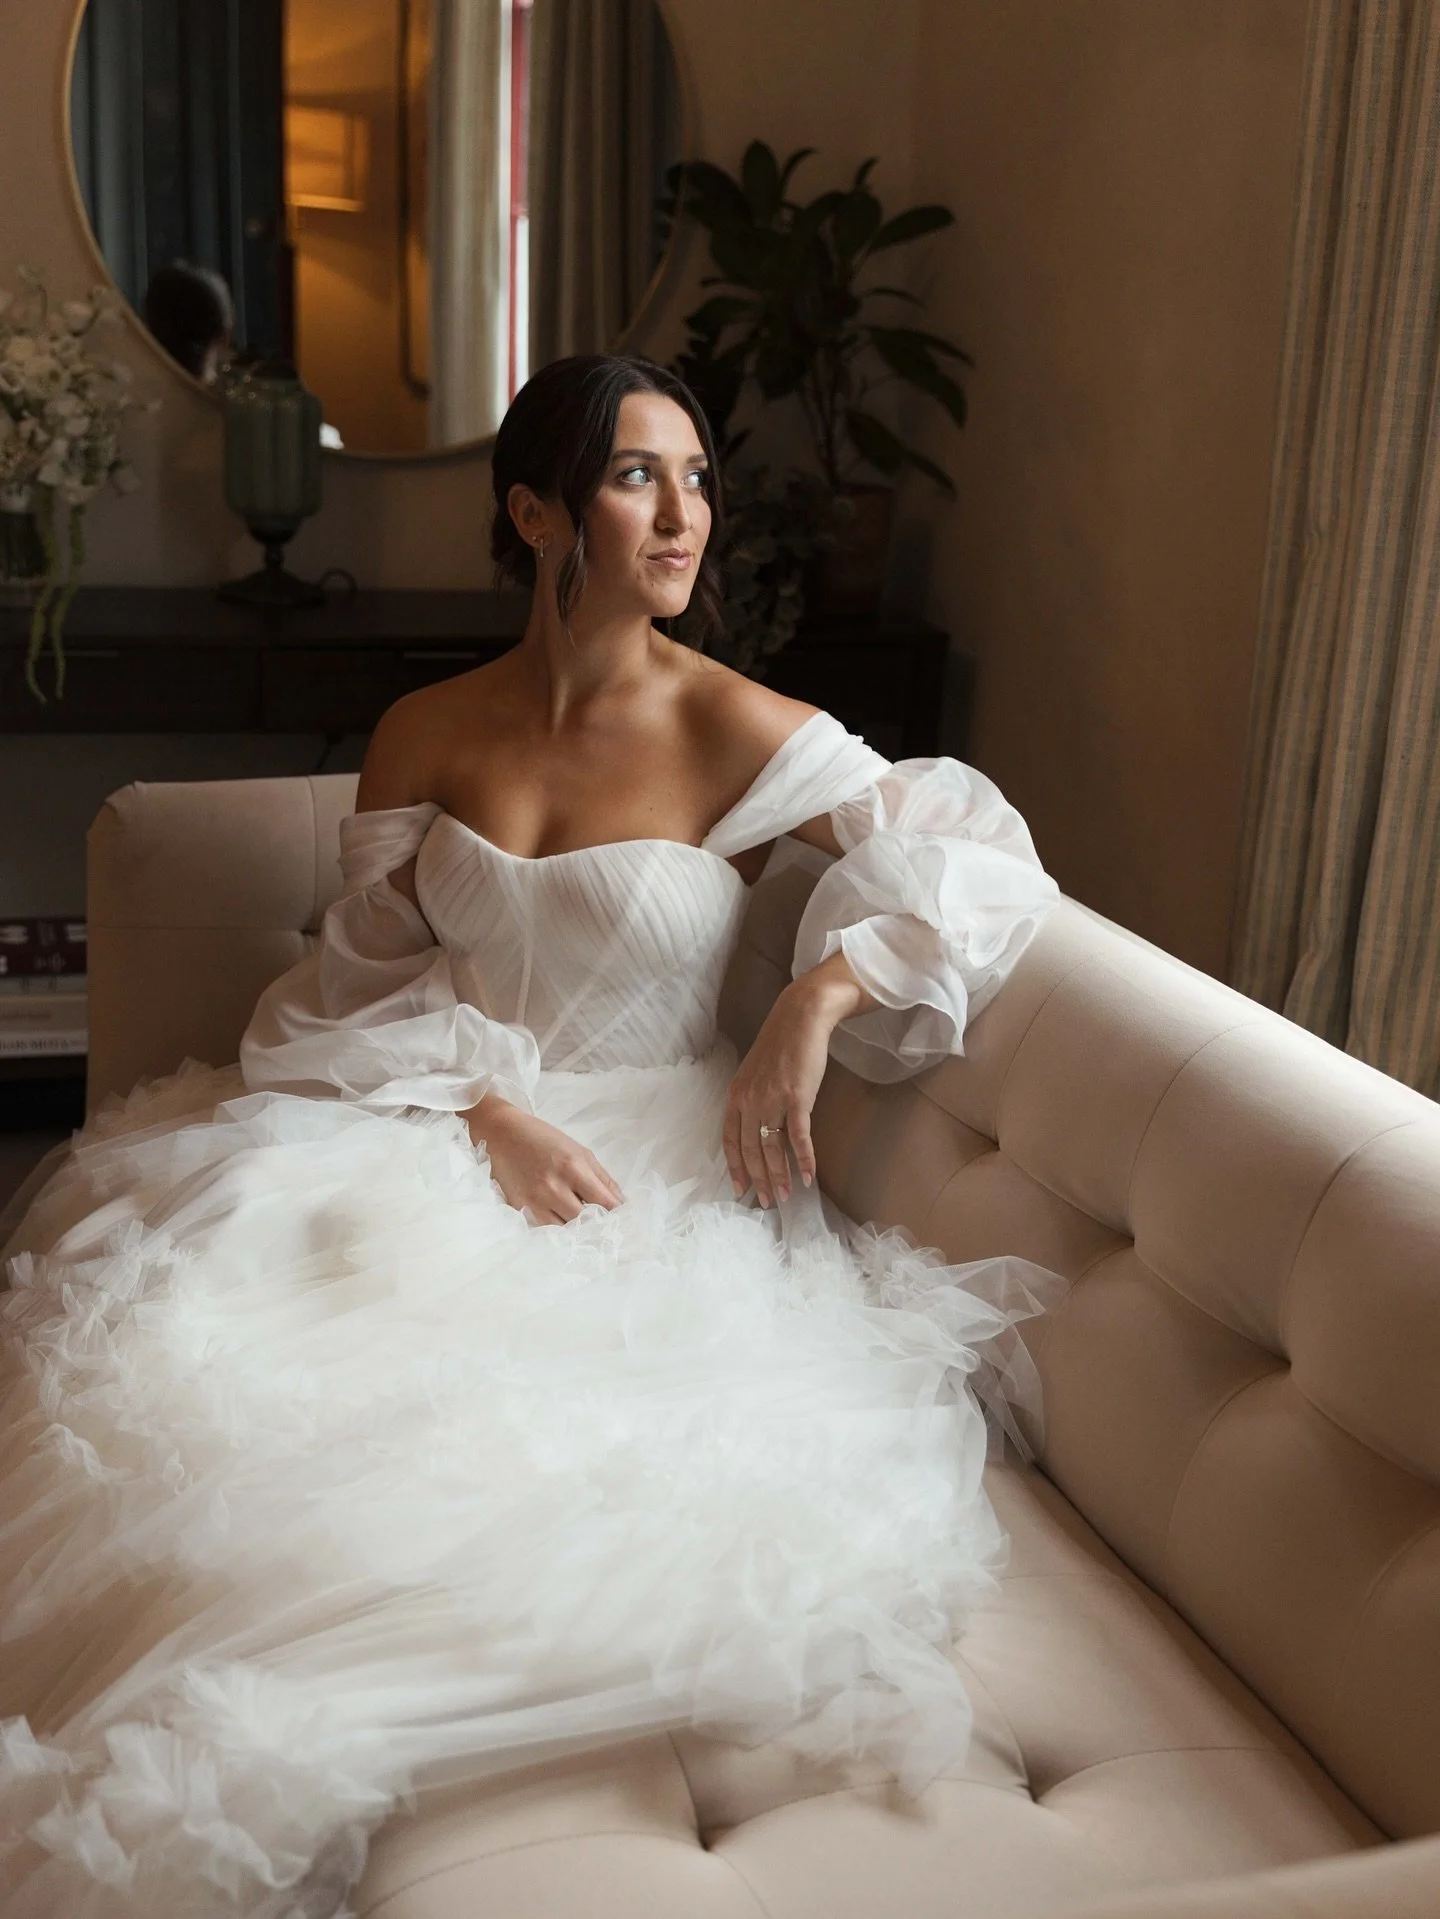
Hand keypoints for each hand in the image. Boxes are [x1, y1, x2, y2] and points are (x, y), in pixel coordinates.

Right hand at [465, 1095, 624, 1224]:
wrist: (502, 1134)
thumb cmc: (545, 1140)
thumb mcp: (580, 1152)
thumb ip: (603, 1179)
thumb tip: (621, 1204)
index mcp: (574, 1168)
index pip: (606, 1204)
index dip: (618, 1217)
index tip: (625, 1223)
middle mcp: (554, 1187)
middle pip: (587, 1222)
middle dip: (600, 1226)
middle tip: (607, 1230)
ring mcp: (535, 1201)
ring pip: (566, 1231)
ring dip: (578, 1231)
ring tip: (585, 1229)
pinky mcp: (520, 1209)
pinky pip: (546, 1230)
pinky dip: (558, 1230)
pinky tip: (564, 1226)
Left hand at [724, 952, 874, 1207]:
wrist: (801, 1018)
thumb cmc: (781, 1045)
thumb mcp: (755, 1073)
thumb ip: (752, 1099)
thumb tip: (756, 1127)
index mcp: (736, 1095)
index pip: (729, 1140)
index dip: (735, 1167)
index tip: (740, 1190)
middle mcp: (749, 1100)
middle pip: (750, 1150)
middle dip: (758, 1180)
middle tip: (767, 1203)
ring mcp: (772, 1100)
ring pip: (772, 1148)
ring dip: (779, 1176)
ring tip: (785, 1196)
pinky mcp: (797, 1098)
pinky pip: (797, 1137)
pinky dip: (803, 1160)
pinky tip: (808, 1177)